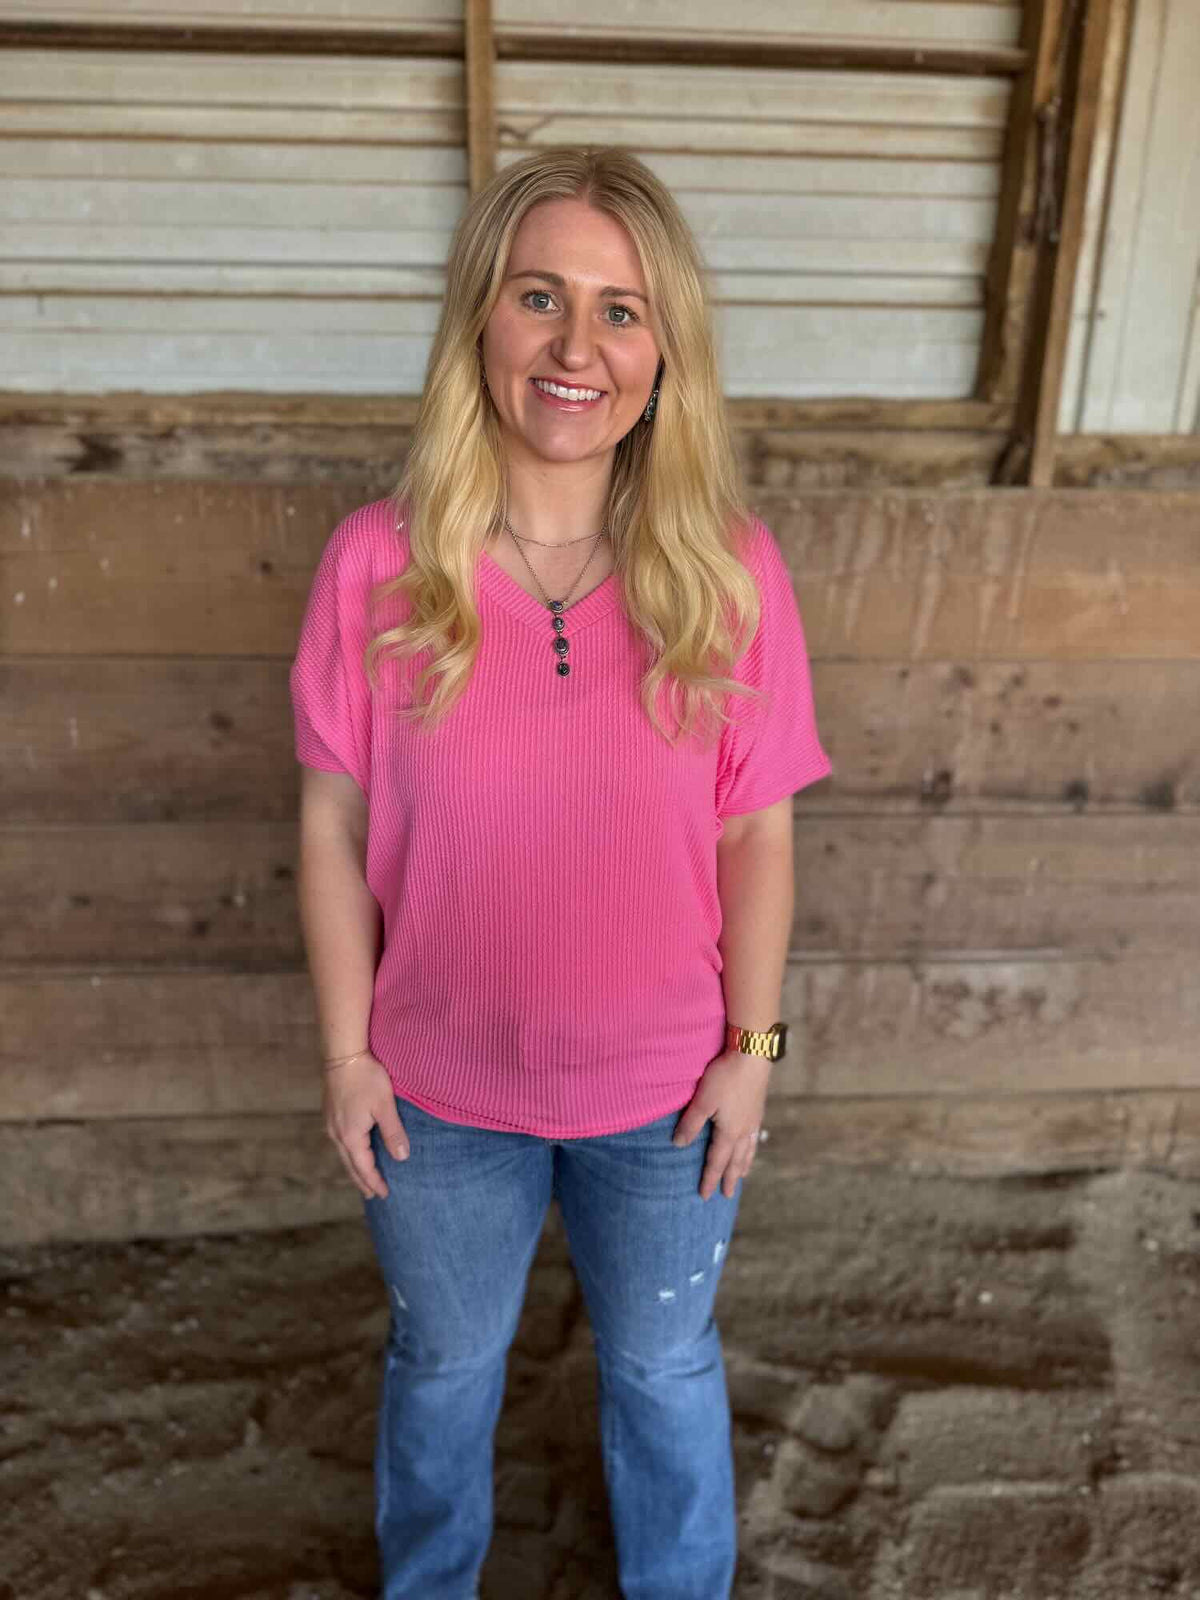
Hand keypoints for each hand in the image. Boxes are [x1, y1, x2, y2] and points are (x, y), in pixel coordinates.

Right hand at [322, 1053, 409, 1199]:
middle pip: (350, 1165)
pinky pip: (340, 1143)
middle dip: (363, 1181)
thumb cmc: (366, 1078)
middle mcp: (337, 1134)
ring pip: (343, 1154)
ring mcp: (331, 1124)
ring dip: (355, 1168)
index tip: (385, 1194)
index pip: (364, 1168)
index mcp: (350, 1136)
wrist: (343, 1055)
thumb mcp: (385, 1106)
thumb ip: (393, 1132)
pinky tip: (354, 1151)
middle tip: (373, 1196)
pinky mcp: (331, 1114)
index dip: (375, 1182)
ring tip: (364, 1178)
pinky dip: (349, 1154)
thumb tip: (401, 1158)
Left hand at [672, 1050, 770, 1199]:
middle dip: (730, 1178)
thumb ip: (691, 1123)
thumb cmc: (725, 1077)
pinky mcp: (758, 1108)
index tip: (705, 1195)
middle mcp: (744, 1131)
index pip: (716, 1161)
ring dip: (744, 1165)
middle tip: (727, 1195)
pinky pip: (755, 1137)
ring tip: (743, 1175)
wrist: (753, 1054)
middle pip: (736, 1160)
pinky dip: (752, 1148)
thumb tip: (679, 1145)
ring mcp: (753, 1120)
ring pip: (748, 1150)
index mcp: (729, 1133)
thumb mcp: (702, 1101)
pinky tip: (751, 1144)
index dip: (709, 1178)